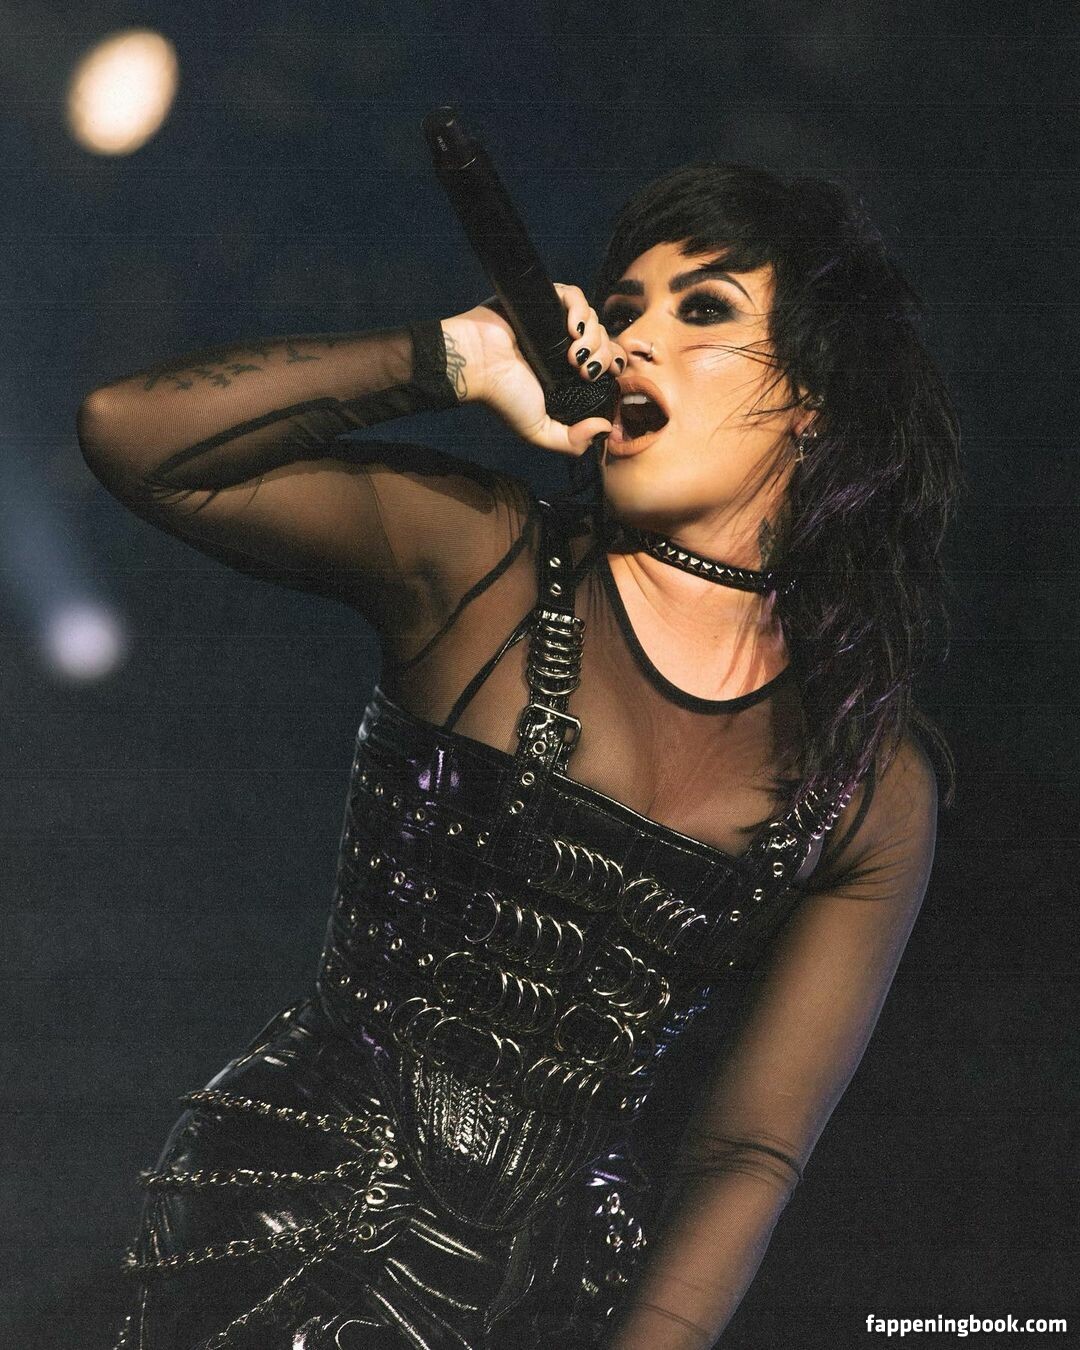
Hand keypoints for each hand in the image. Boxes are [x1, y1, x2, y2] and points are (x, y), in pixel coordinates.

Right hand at [441, 283, 626, 455]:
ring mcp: (556, 323)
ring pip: (594, 319)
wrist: (477, 365)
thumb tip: (604, 429)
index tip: (608, 376)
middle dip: (603, 356)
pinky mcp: (545, 301)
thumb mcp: (538, 430)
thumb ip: (570, 442)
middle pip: (605, 340)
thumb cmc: (503, 396)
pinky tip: (571, 327)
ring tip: (572, 352)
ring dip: (592, 336)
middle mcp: (565, 347)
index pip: (607, 362)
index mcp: (568, 374)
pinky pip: (575, 295)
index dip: (614, 366)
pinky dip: (580, 309)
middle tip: (584, 369)